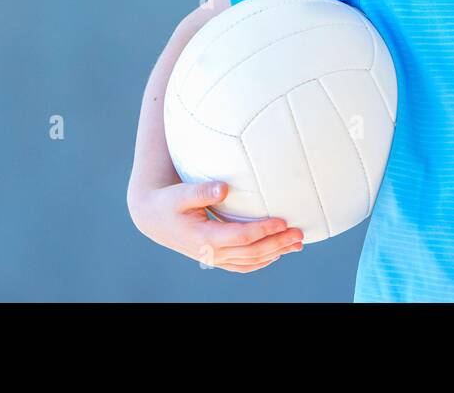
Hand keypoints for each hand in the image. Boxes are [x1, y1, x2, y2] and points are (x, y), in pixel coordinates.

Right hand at [129, 179, 303, 271]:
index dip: (262, 230)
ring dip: (275, 254)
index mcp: (203, 237)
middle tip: (299, 234)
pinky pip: (243, 265)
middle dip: (277, 244)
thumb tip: (223, 188)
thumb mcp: (180, 193)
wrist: (153, 218)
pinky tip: (277, 252)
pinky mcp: (216, 258)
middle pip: (250, 253)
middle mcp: (210, 252)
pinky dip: (262, 261)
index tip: (282, 221)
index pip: (239, 237)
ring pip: (250, 262)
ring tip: (297, 244)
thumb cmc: (169, 201)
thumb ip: (200, 191)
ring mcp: (214, 258)